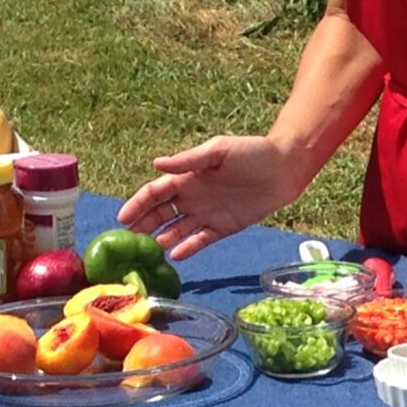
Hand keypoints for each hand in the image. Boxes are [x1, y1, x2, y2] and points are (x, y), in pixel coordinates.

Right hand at [117, 135, 298, 259]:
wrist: (284, 168)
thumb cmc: (251, 153)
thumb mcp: (218, 151)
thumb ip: (188, 161)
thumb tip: (156, 164)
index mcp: (186, 177)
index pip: (154, 193)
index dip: (137, 205)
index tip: (122, 219)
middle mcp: (191, 197)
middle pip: (160, 215)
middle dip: (142, 226)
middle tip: (126, 242)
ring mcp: (206, 214)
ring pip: (176, 230)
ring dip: (161, 240)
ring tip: (147, 251)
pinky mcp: (222, 228)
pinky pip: (200, 240)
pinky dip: (187, 248)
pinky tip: (174, 255)